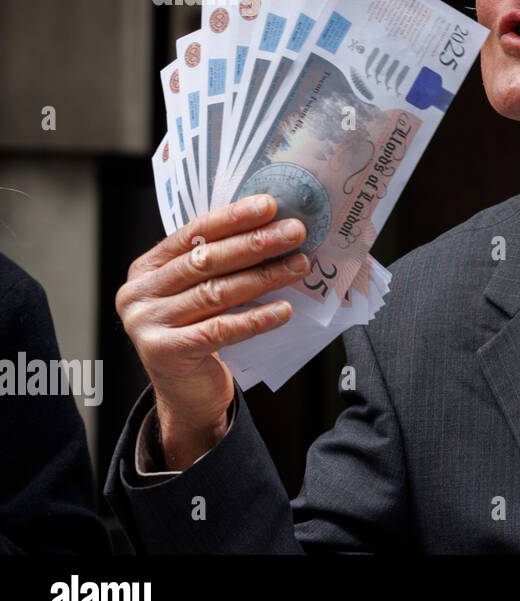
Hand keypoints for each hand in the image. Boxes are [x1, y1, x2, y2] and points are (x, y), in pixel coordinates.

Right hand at [115, 195, 309, 469]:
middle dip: (256, 243)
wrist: (187, 395)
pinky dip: (255, 319)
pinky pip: (220, 329)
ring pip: (216, 292)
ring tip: (299, 266)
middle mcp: (139, 293)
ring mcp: (147, 324)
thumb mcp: (198, 292)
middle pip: (206, 260)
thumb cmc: (200, 333)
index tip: (270, 205)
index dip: (233, 218)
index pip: (193, 233)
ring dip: (264, 276)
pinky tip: (284, 310)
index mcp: (146, 268)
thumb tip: (272, 225)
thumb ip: (217, 263)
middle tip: (295, 232)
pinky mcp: (164, 352)